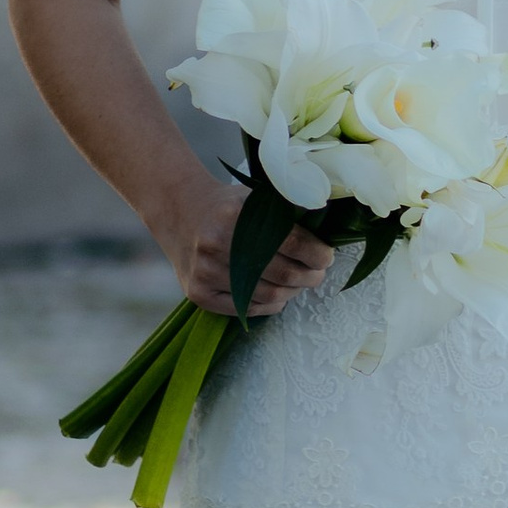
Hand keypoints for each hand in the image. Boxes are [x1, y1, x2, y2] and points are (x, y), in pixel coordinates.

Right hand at [160, 178, 338, 319]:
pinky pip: (247, 309)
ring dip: (292, 292)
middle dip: (310, 277)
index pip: (292, 242)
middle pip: (283, 275)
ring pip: (268, 296)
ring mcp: (205, 273)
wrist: (179, 211)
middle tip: (318, 273)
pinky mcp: (198, 294)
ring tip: (298, 282)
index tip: (327, 256)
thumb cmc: (227, 205)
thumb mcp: (255, 198)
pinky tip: (276, 294)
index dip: (317, 254)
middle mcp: (216, 246)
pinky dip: (270, 304)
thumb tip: (328, 233)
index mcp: (235, 217)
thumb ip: (288, 213)